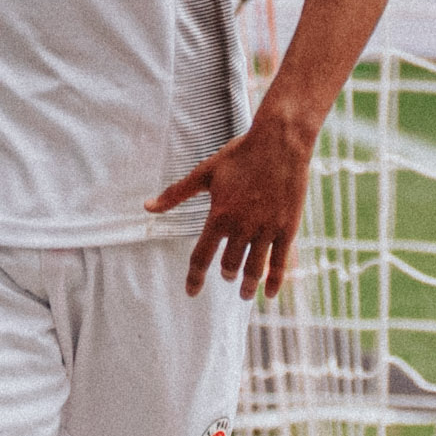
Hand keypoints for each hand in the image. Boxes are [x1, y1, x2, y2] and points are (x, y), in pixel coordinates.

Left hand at [156, 110, 318, 300]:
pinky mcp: (288, 228)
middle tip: (227, 276)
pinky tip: (269, 294)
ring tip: (244, 294)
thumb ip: (176, 194)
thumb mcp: (205, 172)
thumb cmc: (240, 154)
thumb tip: (147, 207)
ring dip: (247, 285)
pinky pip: (280, 262)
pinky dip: (274, 281)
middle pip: (229, 264)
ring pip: (253, 268)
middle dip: (226, 274)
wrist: (279, 142)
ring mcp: (266, 229)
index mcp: (219, 215)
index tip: (190, 292)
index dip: (195, 278)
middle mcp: (242, 227)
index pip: (201, 256)